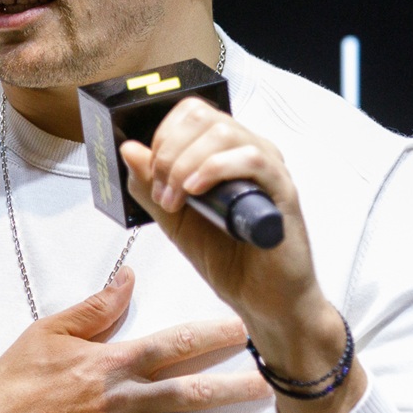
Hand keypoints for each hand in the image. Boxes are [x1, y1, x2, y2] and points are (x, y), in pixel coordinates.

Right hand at [0, 267, 273, 412]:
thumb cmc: (13, 380)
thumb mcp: (49, 331)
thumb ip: (95, 307)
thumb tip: (128, 279)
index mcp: (111, 363)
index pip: (174, 346)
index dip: (212, 337)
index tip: (244, 331)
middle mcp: (122, 402)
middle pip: (191, 394)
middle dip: (236, 390)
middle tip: (271, 386)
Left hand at [118, 97, 319, 320]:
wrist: (261, 299)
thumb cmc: (228, 259)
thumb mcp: (174, 219)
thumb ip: (149, 186)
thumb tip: (129, 149)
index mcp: (224, 152)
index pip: (191, 113)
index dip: (163, 135)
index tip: (150, 171)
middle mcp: (248, 152)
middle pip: (204, 117)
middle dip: (169, 151)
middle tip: (161, 190)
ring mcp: (268, 169)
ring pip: (225, 132)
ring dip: (186, 163)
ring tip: (176, 200)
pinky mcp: (283, 191)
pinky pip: (253, 159)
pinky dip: (216, 169)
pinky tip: (197, 193)